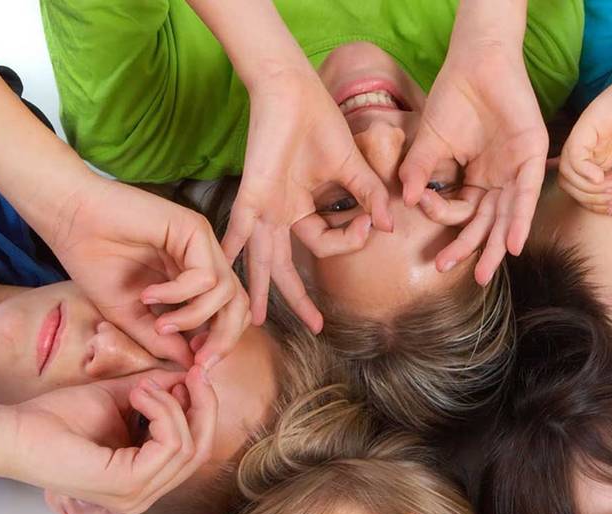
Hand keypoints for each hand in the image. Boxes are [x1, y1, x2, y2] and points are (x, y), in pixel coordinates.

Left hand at [5, 367, 215, 513]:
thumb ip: (156, 393)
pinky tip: (137, 396)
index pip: (195, 449)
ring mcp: (136, 495)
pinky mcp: (126, 485)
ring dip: (171, 404)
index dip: (201, 409)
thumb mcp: (119, 399)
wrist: (16, 430)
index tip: (193, 374)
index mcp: (143, 478)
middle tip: (195, 372)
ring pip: (188, 445)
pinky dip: (161, 411)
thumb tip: (189, 377)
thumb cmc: (55, 419)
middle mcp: (144, 494)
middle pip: (202, 451)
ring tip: (141, 386)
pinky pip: (170, 444)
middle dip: (204, 406)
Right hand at [46, 176, 250, 369]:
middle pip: (239, 305)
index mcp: (194, 278)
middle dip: (224, 339)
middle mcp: (204, 260)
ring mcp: (202, 243)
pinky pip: (205, 276)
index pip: (228, 314)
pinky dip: (179, 294)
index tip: (197, 366)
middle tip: (199, 360)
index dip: (220, 343)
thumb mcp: (130, 316)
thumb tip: (191, 363)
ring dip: (195, 317)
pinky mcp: (194, 229)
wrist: (68, 221)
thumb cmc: (94, 263)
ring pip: (228, 292)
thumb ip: (161, 339)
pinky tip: (149, 294)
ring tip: (160, 323)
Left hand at [225, 68, 393, 331]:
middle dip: (298, 299)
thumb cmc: (319, 121)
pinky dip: (229, 248)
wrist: (292, 90)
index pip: (327, 243)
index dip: (352, 238)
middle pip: (287, 267)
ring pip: (261, 258)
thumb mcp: (350, 167)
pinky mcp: (253, 193)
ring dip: (259, 290)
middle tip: (315, 325)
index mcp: (303, 208)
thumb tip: (391, 224)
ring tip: (252, 319)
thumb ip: (369, 196)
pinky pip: (238, 228)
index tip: (371, 222)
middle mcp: (281, 214)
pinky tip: (220, 268)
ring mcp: (265, 207)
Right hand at [400, 40, 547, 283]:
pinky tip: (513, 244)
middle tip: (457, 273)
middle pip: (486, 222)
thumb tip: (406, 200)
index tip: (429, 222)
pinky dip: (519, 219)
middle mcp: (497, 179)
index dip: (447, 223)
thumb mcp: (430, 141)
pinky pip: (527, 195)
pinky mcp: (531, 157)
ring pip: (506, 215)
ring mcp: (515, 170)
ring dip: (496, 244)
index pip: (462, 212)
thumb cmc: (453, 97)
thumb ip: (419, 170)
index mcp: (474, 178)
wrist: (476, 61)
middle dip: (472, 249)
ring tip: (483, 271)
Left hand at [559, 58, 611, 216]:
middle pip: (574, 188)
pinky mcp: (589, 124)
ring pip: (569, 177)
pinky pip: (571, 157)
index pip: (587, 192)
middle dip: (595, 203)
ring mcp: (589, 137)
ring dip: (590, 193)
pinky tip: (604, 178)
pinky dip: (584, 175)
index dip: (601, 206)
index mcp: (606, 158)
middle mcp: (593, 149)